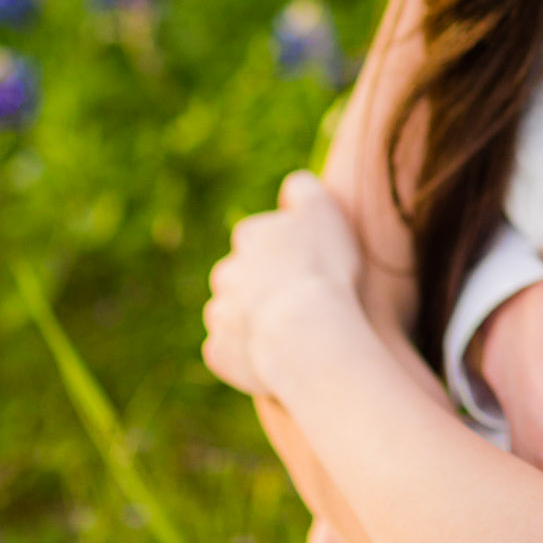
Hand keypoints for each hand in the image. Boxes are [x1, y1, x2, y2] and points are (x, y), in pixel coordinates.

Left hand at [204, 171, 364, 397]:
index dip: (283, 247)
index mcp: (249, 236)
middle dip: (261, 283)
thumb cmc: (320, 267)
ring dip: (252, 317)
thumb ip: (304, 191)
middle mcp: (226, 272)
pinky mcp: (219, 353)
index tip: (307, 261)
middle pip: (241, 274)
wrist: (304, 333)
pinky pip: (230, 351)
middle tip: (299, 296)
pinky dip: (246, 353)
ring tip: (290, 329)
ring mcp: (220, 315)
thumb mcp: (322, 211)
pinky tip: (275, 356)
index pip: (258, 234)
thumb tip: (293, 186)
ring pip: (232, 312)